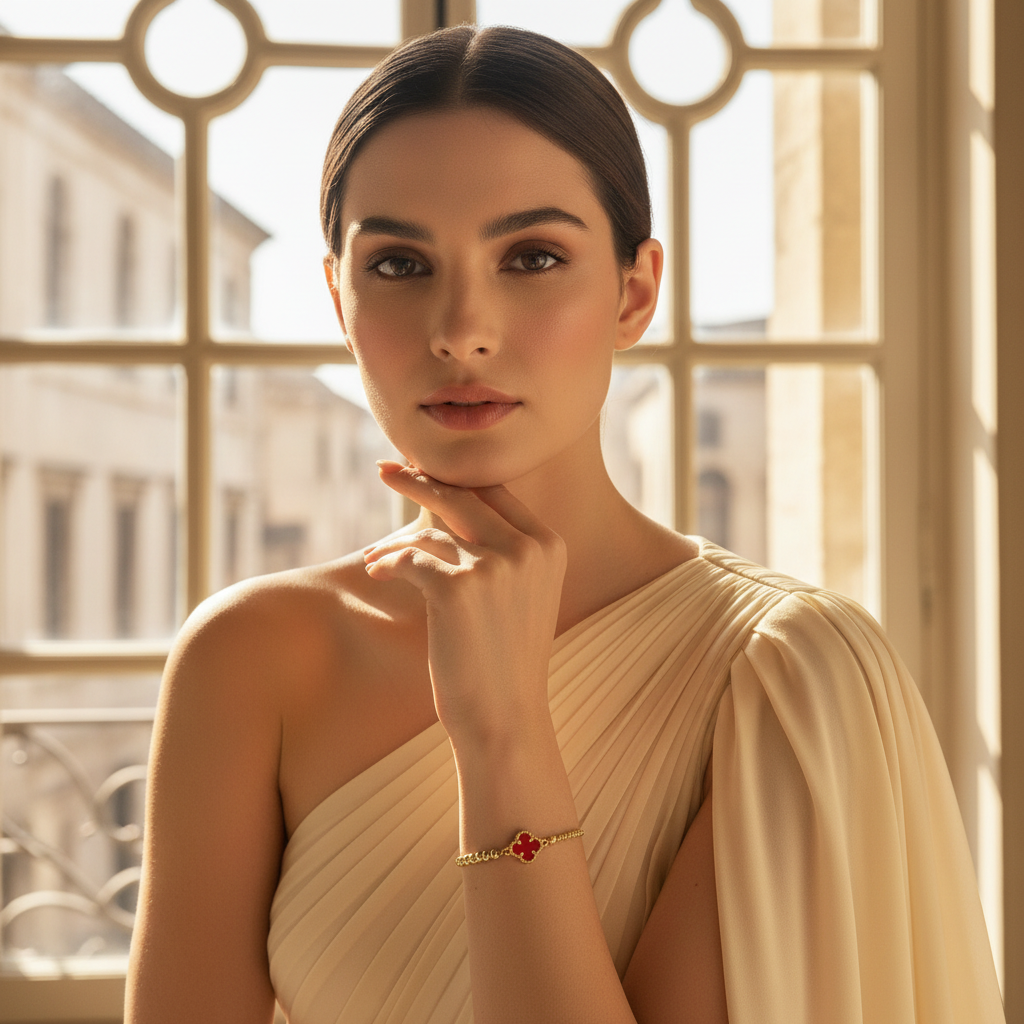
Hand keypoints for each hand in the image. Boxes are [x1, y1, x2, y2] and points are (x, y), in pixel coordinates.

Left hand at [362, 462, 566, 752]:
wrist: (504, 718)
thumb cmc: (504, 661)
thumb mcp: (520, 596)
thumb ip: (501, 551)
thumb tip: (451, 505)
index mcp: (548, 545)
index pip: (495, 493)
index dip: (454, 479)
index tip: (421, 468)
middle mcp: (528, 547)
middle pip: (463, 495)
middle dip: (419, 479)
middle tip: (385, 469)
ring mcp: (495, 565)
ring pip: (432, 530)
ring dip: (397, 542)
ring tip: (375, 557)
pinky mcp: (459, 587)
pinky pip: (411, 558)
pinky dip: (389, 563)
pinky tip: (377, 572)